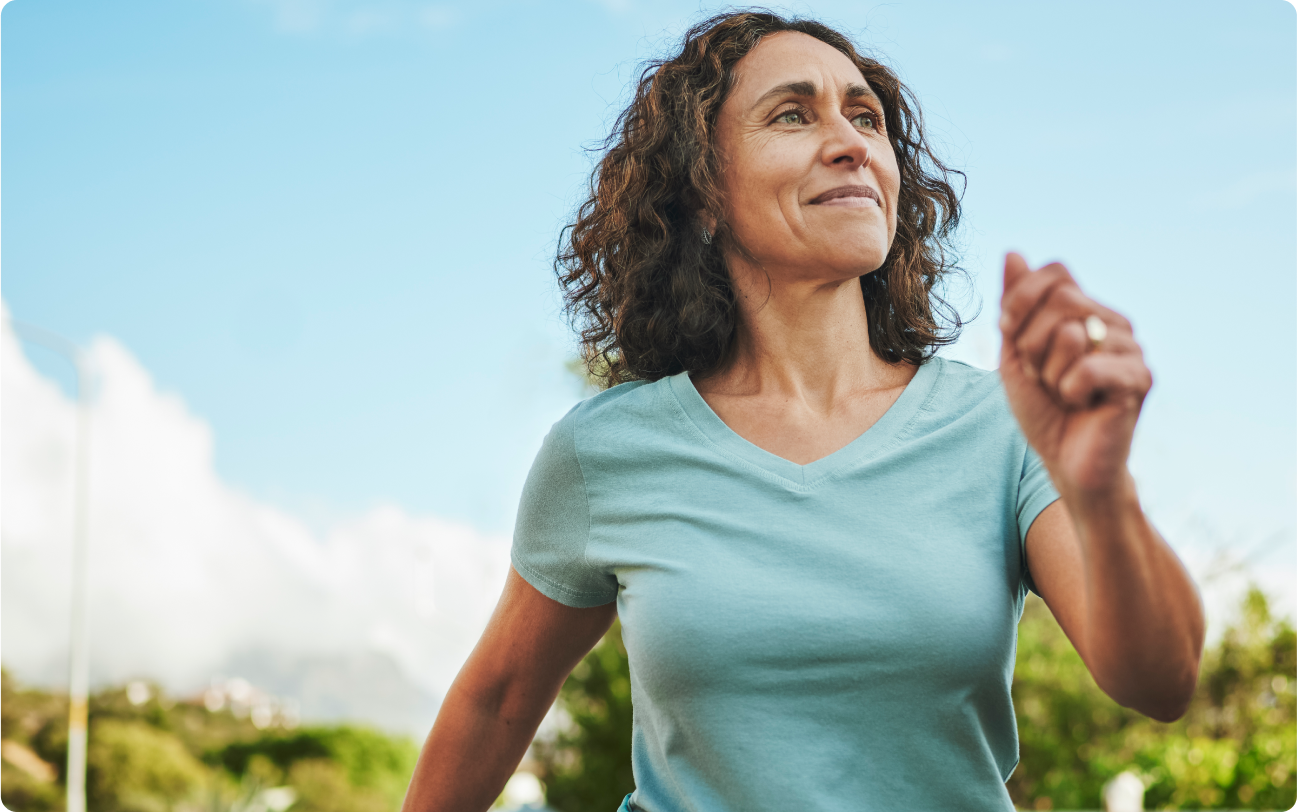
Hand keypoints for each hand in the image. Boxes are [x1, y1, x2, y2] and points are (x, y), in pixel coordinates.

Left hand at [999, 253, 1151, 499]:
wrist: (1067, 464)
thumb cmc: (1043, 410)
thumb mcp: (1015, 354)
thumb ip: (1014, 305)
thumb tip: (1013, 252)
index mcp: (1087, 311)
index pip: (1055, 271)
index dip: (1021, 299)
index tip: (1009, 333)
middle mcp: (1115, 322)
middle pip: (1060, 298)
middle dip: (1031, 343)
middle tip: (1042, 375)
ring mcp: (1132, 348)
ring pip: (1069, 333)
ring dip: (1049, 372)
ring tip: (1064, 392)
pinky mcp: (1140, 378)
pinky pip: (1085, 369)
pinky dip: (1069, 392)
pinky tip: (1083, 405)